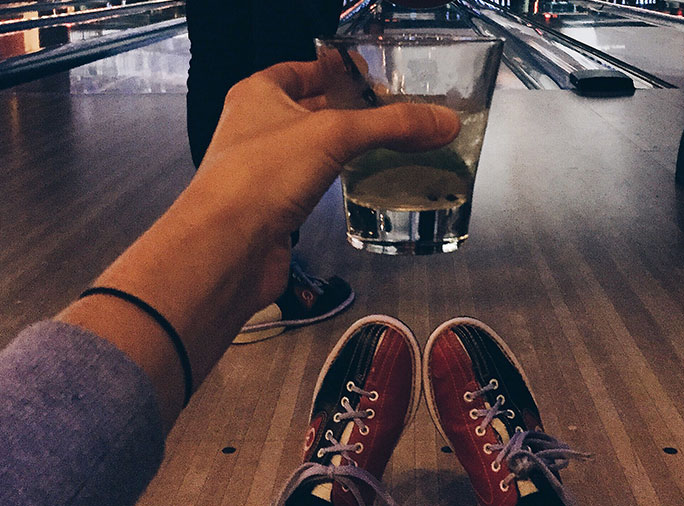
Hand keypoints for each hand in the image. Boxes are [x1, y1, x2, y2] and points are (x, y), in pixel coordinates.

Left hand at [182, 59, 460, 306]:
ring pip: (311, 151)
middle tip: (392, 113)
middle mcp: (256, 128)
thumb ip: (392, 125)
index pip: (301, 70)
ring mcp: (263, 171)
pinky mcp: (274, 208)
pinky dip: (336, 182)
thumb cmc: (264, 175)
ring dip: (344, 149)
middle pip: (310, 110)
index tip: (371, 76)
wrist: (226, 249)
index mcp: (258, 95)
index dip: (335, 69)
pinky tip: (362, 184)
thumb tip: (446, 122)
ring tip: (388, 146)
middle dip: (348, 111)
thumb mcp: (334, 135)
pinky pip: (311, 185)